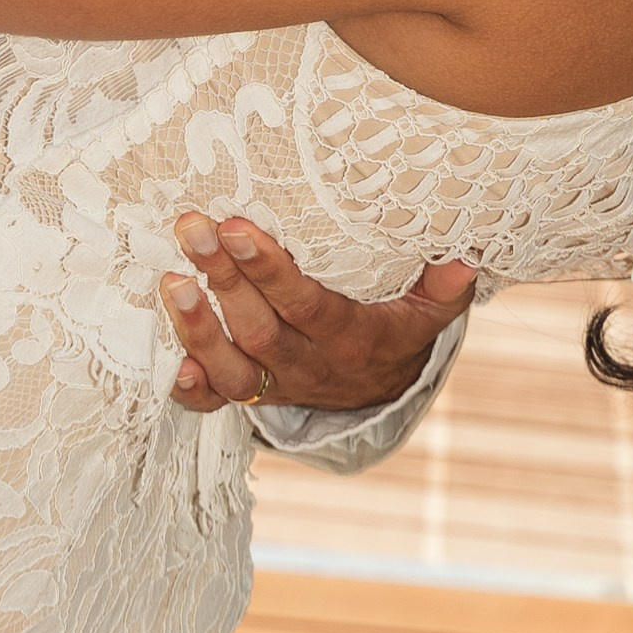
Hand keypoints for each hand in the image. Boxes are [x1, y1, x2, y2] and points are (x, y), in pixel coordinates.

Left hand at [162, 211, 473, 413]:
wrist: (380, 387)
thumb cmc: (398, 326)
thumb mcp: (431, 311)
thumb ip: (445, 287)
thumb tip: (463, 260)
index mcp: (351, 339)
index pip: (307, 305)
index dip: (270, 271)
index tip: (237, 227)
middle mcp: (310, 366)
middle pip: (259, 329)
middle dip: (223, 279)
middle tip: (193, 228)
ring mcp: (277, 385)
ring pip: (232, 368)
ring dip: (196, 328)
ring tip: (170, 281)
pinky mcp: (253, 396)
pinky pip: (218, 404)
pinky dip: (191, 390)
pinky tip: (169, 367)